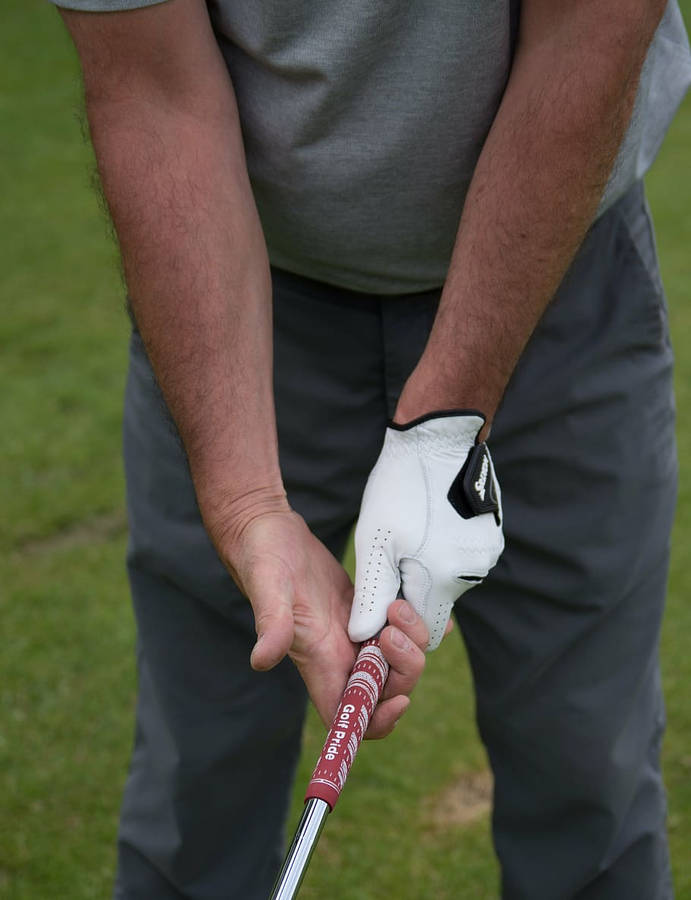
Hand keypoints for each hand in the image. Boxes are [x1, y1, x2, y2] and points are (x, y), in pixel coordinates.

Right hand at [210, 506, 429, 737]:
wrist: (268, 529)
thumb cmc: (262, 556)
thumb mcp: (268, 585)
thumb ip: (270, 622)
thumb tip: (261, 661)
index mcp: (318, 660)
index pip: (348, 715)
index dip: (377, 722)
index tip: (399, 699)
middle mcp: (340, 652)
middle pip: (386, 688)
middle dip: (406, 668)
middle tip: (394, 624)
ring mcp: (355, 630)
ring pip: (399, 658)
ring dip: (413, 640)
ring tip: (400, 604)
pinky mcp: (366, 607)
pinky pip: (402, 627)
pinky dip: (421, 623)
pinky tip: (425, 605)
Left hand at [348, 411, 503, 649]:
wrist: (438, 437)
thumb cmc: (401, 487)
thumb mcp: (376, 542)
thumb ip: (372, 594)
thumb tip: (362, 638)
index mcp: (444, 579)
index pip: (424, 629)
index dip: (401, 623)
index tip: (382, 599)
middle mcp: (473, 572)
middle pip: (436, 602)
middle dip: (411, 589)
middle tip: (391, 553)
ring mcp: (486, 553)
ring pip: (448, 577)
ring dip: (426, 566)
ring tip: (408, 528)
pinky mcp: (491, 535)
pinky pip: (461, 556)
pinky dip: (442, 548)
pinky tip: (428, 519)